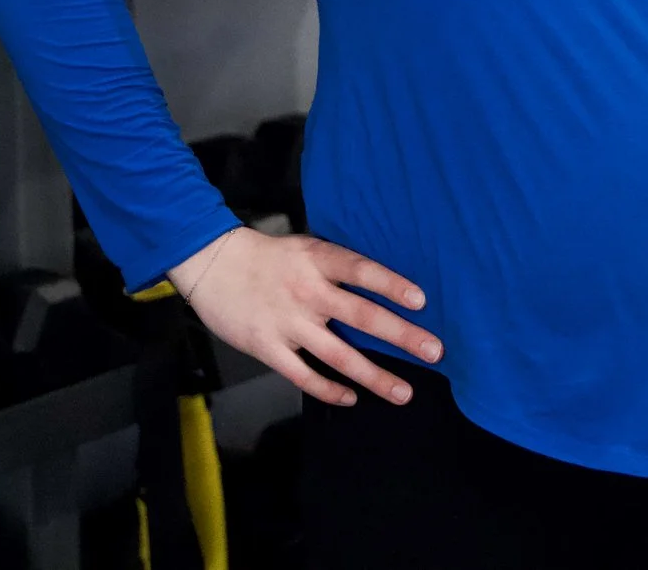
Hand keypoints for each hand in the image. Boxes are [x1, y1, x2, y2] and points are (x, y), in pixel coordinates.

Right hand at [170, 227, 441, 407]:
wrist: (213, 264)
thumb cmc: (268, 257)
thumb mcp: (305, 249)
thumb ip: (337, 267)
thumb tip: (381, 288)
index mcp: (317, 261)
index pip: (362, 271)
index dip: (391, 285)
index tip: (421, 301)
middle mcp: (307, 292)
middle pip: (361, 316)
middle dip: (401, 335)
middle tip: (434, 351)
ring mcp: (288, 322)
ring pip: (338, 355)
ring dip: (374, 376)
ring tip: (404, 392)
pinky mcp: (268, 347)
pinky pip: (303, 375)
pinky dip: (328, 390)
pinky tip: (351, 398)